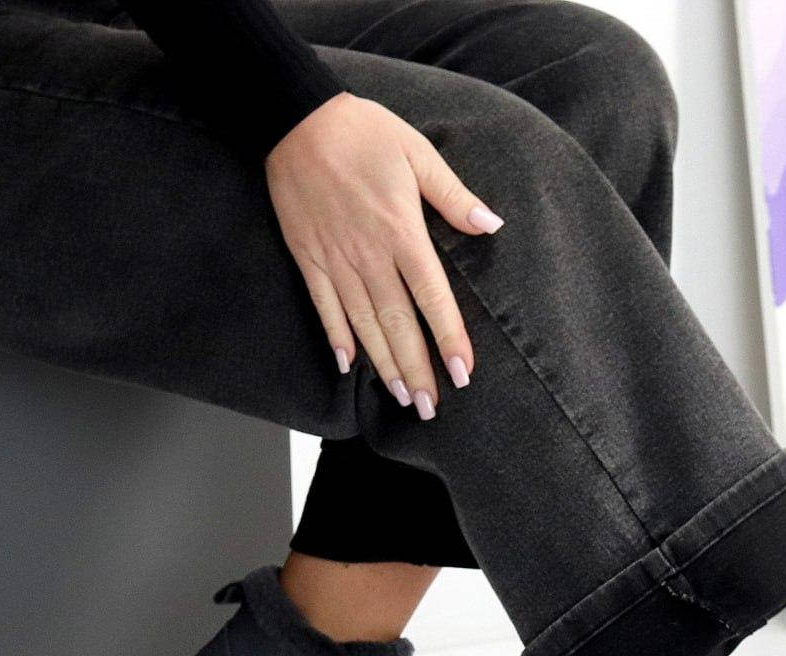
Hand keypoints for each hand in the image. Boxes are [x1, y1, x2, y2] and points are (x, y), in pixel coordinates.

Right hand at [264, 90, 504, 419]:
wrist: (294, 116)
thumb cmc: (362, 131)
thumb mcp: (417, 153)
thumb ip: (453, 196)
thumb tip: (491, 224)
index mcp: (401, 231)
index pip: (432, 296)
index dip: (449, 338)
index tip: (463, 373)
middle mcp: (369, 253)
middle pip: (398, 323)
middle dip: (417, 369)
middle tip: (431, 408)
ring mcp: (336, 259)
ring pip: (364, 324)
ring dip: (384, 364)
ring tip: (402, 398)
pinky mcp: (309, 257)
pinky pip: (324, 306)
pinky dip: (336, 338)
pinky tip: (349, 368)